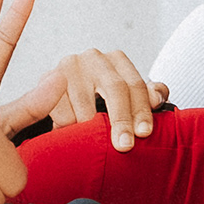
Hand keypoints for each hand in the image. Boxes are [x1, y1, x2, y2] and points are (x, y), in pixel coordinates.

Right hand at [39, 48, 166, 150]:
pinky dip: (68, 128)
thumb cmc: (102, 97)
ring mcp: (69, 66)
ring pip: (86, 105)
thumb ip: (149, 95)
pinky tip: (72, 133)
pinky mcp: (46, 79)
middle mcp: (94, 58)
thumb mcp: (129, 96)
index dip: (141, 110)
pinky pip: (62, 113)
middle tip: (124, 146)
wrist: (62, 92)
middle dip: (121, 121)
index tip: (144, 133)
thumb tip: (158, 97)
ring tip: (94, 143)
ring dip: (92, 130)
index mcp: (117, 60)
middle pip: (115, 89)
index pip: (135, 85)